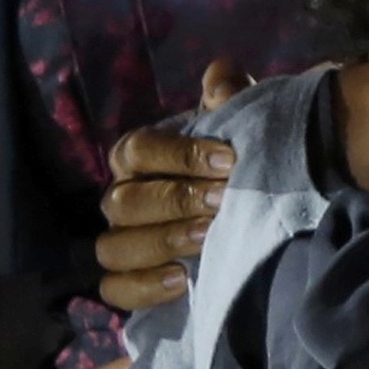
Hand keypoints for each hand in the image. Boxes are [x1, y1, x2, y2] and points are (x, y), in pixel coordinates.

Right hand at [96, 62, 247, 310]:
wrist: (254, 206)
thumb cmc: (236, 161)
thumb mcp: (240, 124)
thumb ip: (230, 96)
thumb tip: (219, 78)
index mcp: (138, 156)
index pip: (137, 149)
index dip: (179, 154)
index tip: (227, 160)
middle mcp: (122, 198)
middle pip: (125, 202)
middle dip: (175, 200)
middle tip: (221, 201)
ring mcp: (123, 241)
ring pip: (114, 247)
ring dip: (161, 241)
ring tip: (205, 238)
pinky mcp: (131, 282)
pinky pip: (116, 290)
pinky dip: (143, 287)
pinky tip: (182, 280)